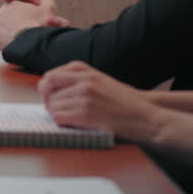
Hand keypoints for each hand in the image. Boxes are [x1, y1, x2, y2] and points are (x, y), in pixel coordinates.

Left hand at [0, 0, 66, 49]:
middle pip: (9, 15)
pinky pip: (0, 38)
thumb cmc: (39, 26)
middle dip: (16, 20)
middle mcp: (1, 12)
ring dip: (10, 30)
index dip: (25, 12)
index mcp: (12, 3)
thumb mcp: (49, 8)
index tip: (30, 19)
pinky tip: (15, 42)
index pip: (17, 5)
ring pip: (3, 26)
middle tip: (26, 28)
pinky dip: (5, 40)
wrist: (31, 44)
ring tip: (21, 36)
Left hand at [38, 62, 163, 141]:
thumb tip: (51, 88)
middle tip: (53, 108)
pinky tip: (70, 123)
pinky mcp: (86, 114)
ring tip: (66, 117)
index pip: (51, 75)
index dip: (45, 87)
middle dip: (47, 100)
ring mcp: (84, 96)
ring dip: (55, 113)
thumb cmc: (124, 101)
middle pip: (48, 89)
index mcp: (85, 70)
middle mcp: (83, 80)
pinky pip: (59, 117)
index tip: (48, 95)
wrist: (147, 116)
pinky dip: (60, 121)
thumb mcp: (101, 80)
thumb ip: (79, 79)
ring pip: (52, 104)